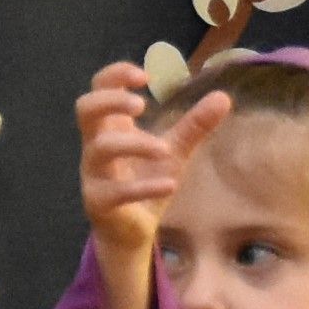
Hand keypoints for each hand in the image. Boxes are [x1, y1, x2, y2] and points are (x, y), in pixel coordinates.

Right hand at [77, 64, 231, 270]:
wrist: (133, 231)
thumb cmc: (146, 181)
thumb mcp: (174, 150)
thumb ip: (194, 125)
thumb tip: (223, 97)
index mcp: (110, 127)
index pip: (99, 89)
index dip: (115, 76)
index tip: (145, 76)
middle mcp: (96, 146)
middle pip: (85, 110)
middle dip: (110, 101)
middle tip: (141, 105)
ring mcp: (94, 174)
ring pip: (101, 148)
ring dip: (135, 143)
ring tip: (164, 149)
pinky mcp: (100, 203)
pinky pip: (116, 191)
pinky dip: (144, 186)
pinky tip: (170, 184)